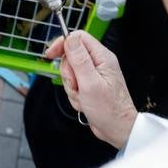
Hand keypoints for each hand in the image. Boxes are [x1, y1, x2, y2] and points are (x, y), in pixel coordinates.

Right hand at [45, 31, 137, 148]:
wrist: (117, 129)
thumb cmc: (109, 109)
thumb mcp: (90, 83)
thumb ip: (79, 59)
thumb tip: (70, 38)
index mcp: (102, 57)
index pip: (78, 38)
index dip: (63, 43)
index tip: (50, 55)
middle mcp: (98, 63)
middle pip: (71, 56)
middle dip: (68, 73)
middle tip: (76, 85)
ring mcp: (94, 74)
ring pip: (70, 72)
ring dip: (71, 87)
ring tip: (82, 97)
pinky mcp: (90, 85)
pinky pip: (73, 84)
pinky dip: (75, 94)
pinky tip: (84, 102)